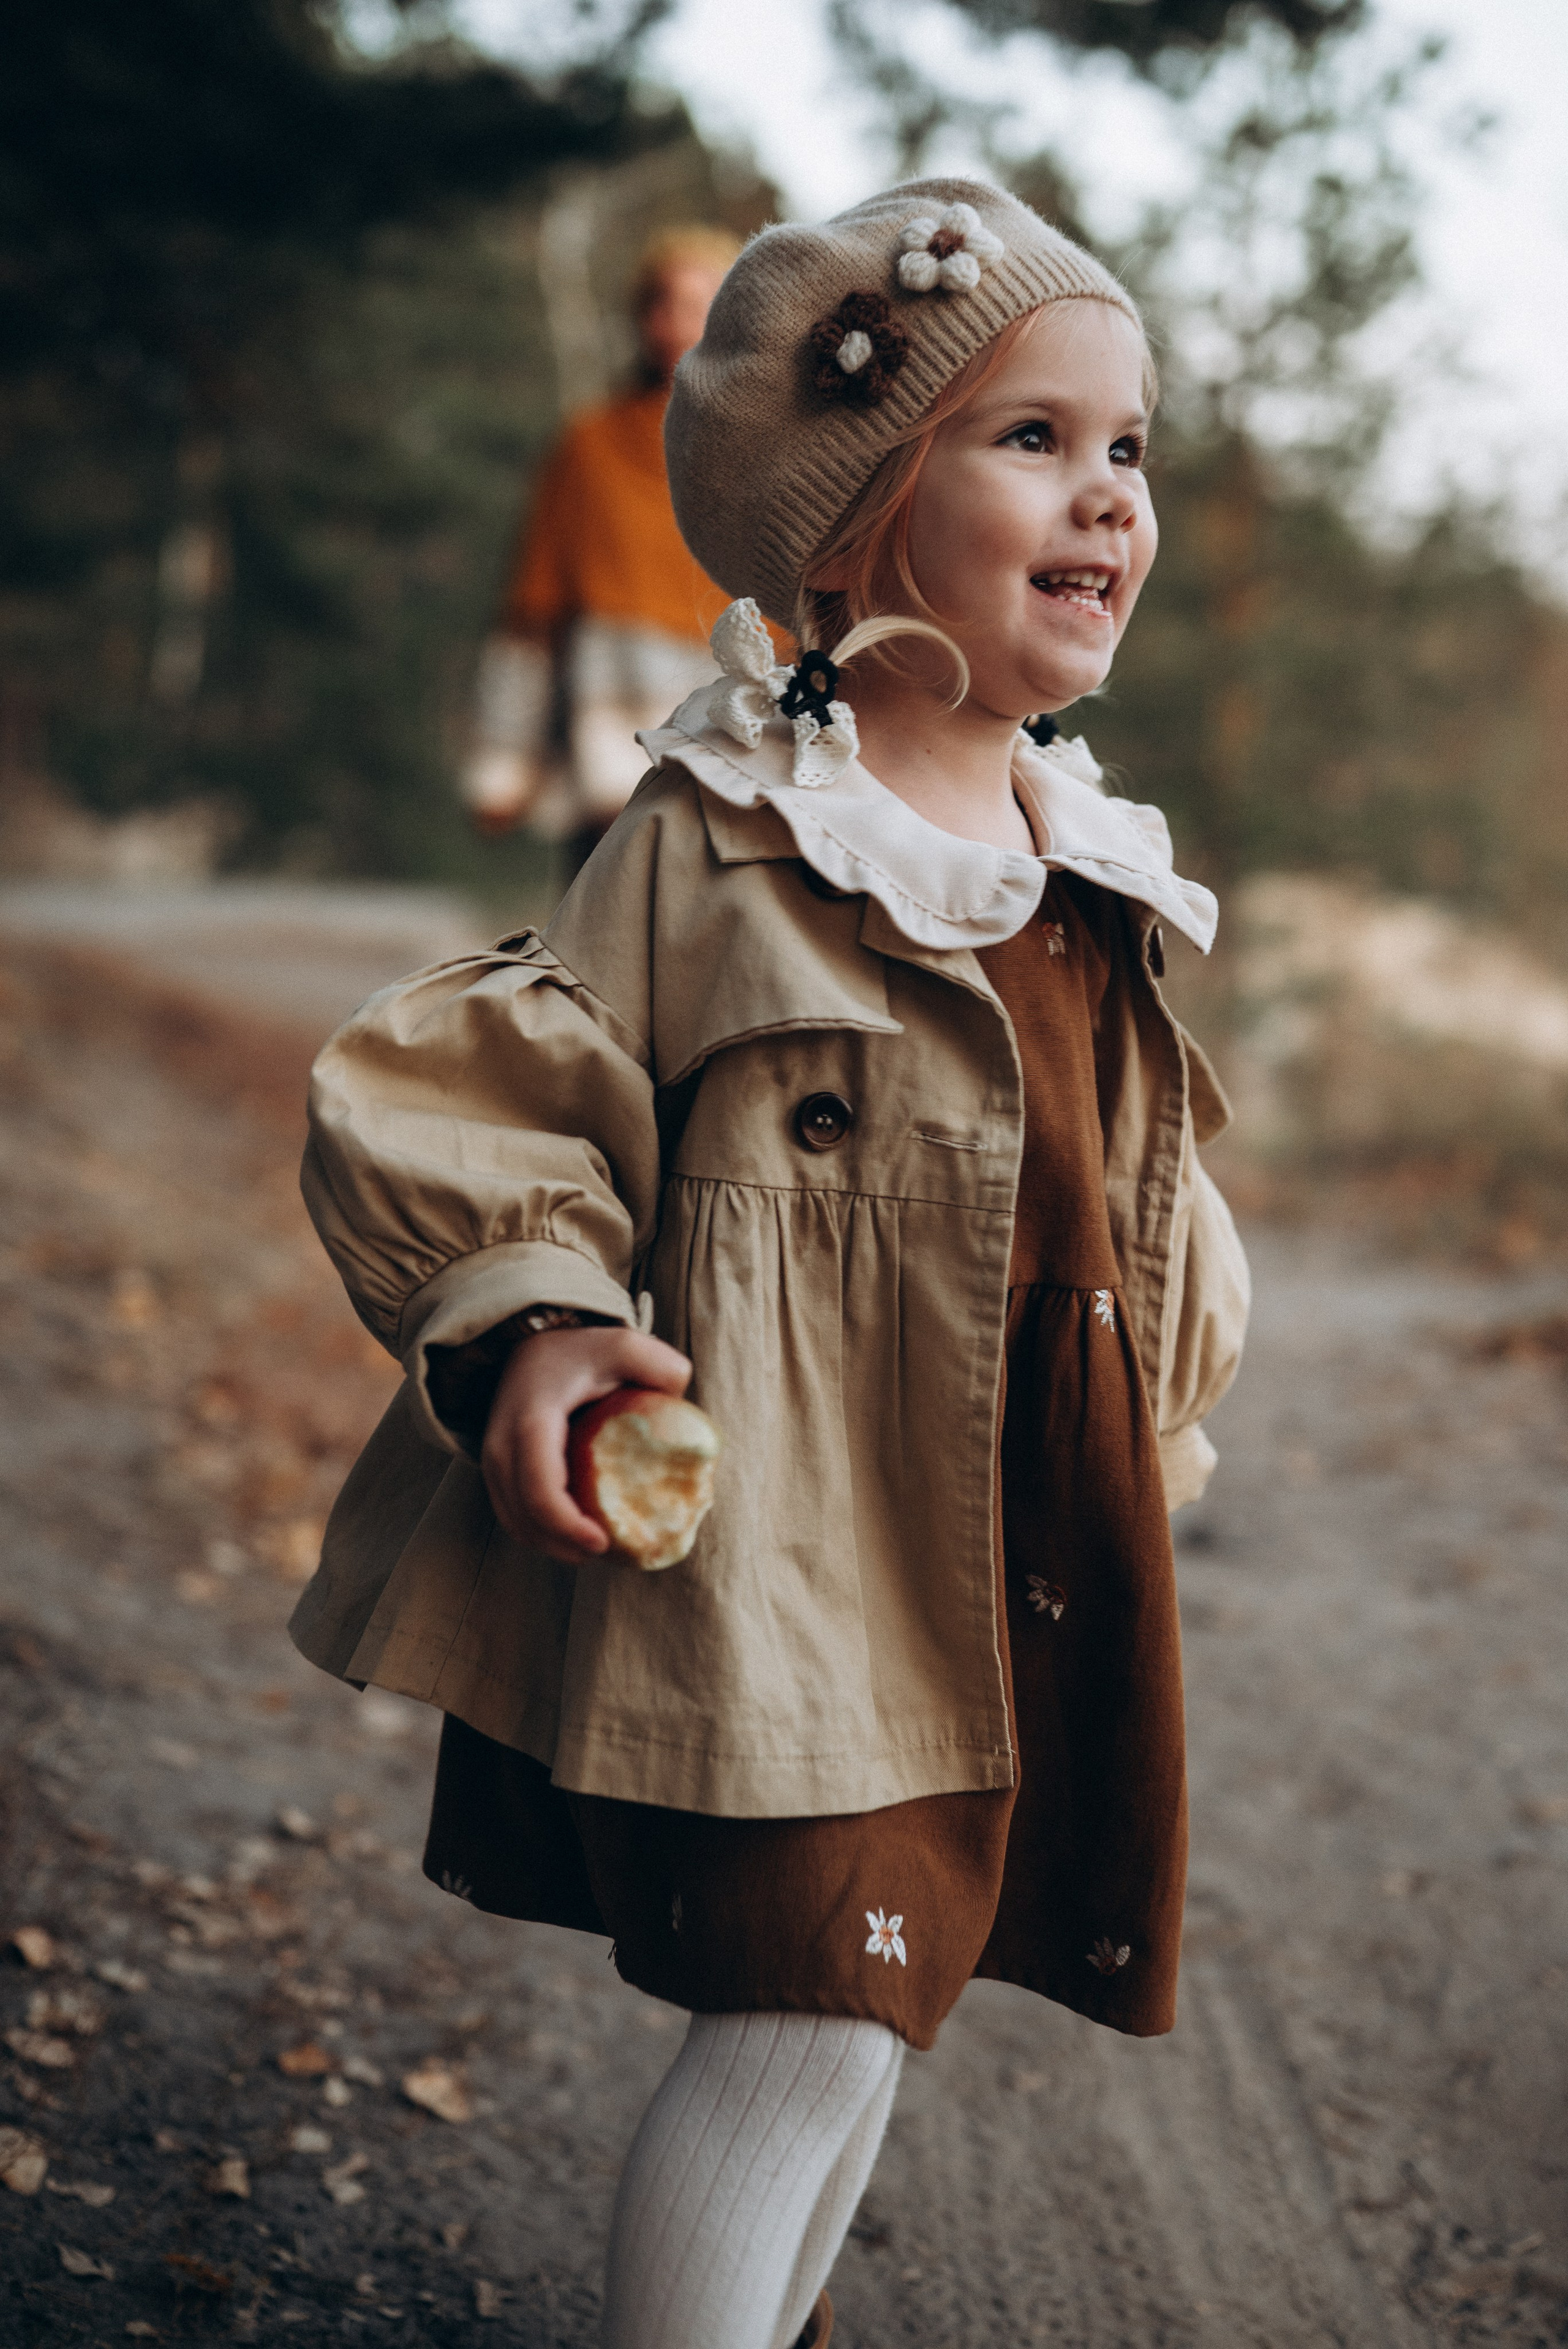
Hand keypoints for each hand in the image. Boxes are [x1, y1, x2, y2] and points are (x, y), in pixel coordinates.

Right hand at [480, 1325, 691, 1560]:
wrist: (526, 1349)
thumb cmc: (578, 1351)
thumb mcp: (619, 1344)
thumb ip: (657, 1363)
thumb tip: (682, 1398)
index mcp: (531, 1421)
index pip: (540, 1489)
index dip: (568, 1526)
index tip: (603, 1542)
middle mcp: (501, 1447)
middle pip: (526, 1517)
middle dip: (566, 1546)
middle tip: (613, 1553)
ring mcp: (493, 1464)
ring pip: (517, 1524)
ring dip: (555, 1546)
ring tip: (599, 1550)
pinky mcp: (497, 1475)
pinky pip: (515, 1517)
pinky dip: (544, 1535)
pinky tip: (579, 1539)